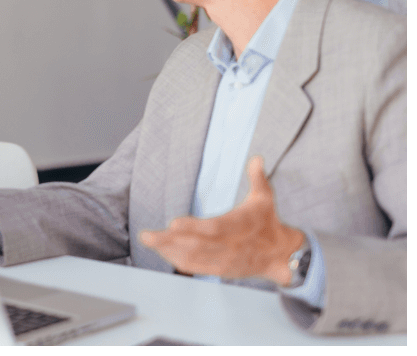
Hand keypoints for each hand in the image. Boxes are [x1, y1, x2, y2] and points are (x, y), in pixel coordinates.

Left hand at [139, 156, 304, 285]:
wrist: (281, 255)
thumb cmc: (268, 222)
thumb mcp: (265, 198)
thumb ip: (257, 178)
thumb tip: (257, 158)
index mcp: (238, 226)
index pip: (213, 228)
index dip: (193, 228)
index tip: (173, 223)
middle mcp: (229, 245)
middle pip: (196, 245)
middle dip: (169, 241)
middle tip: (147, 235)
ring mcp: (224, 260)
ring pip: (193, 258)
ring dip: (169, 250)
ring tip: (149, 240)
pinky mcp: (221, 270)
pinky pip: (196, 268)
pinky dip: (178, 261)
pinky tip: (163, 252)